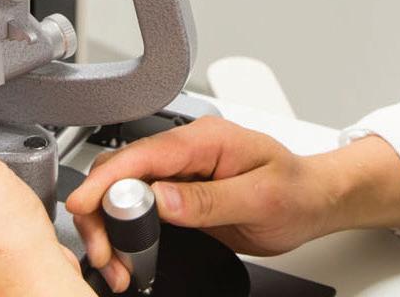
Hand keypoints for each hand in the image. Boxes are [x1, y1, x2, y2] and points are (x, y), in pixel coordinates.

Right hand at [64, 118, 337, 292]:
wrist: (314, 198)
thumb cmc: (297, 190)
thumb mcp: (260, 198)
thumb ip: (209, 200)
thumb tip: (162, 199)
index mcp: (205, 138)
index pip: (143, 153)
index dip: (107, 180)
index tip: (85, 206)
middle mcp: (187, 149)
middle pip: (122, 170)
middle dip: (100, 210)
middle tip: (103, 252)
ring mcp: (180, 169)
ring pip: (124, 189)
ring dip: (110, 224)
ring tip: (115, 261)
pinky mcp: (179, 191)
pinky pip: (139, 205)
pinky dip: (125, 229)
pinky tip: (126, 252)